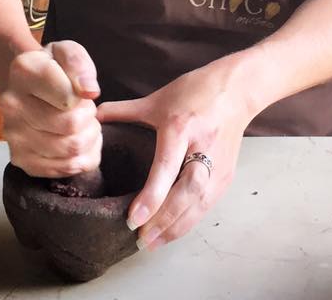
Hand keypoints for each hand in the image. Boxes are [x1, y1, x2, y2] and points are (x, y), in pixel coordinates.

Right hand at [0, 40, 101, 177]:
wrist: (28, 85)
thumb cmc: (54, 67)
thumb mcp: (68, 52)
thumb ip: (79, 65)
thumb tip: (89, 92)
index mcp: (24, 71)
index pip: (68, 97)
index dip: (83, 96)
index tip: (79, 91)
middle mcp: (11, 105)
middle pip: (70, 126)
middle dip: (89, 118)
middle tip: (86, 110)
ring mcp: (14, 136)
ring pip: (70, 150)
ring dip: (89, 138)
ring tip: (84, 125)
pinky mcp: (21, 160)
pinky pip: (65, 169)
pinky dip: (83, 158)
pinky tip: (79, 141)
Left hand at [97, 63, 252, 250]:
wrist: (237, 89)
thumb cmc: (196, 91)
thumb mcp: (158, 98)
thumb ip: (125, 110)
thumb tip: (94, 117)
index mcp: (181, 126)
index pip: (166, 166)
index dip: (151, 196)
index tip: (133, 220)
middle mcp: (202, 147)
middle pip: (188, 191)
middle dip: (165, 220)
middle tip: (140, 239)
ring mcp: (219, 163)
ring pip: (200, 203)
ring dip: (176, 227)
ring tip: (151, 243)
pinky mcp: (227, 175)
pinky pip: (207, 204)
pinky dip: (189, 221)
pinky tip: (171, 231)